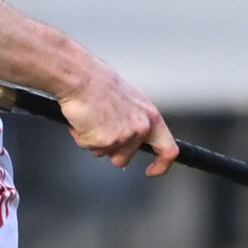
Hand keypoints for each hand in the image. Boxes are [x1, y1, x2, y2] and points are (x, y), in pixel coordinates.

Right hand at [58, 69, 178, 176]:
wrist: (80, 77)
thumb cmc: (97, 81)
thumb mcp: (127, 99)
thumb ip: (133, 118)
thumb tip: (127, 130)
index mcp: (150, 116)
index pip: (168, 149)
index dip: (162, 165)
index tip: (153, 170)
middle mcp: (140, 128)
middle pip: (124, 157)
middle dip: (109, 149)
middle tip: (99, 130)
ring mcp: (123, 137)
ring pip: (103, 153)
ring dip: (93, 140)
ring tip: (89, 117)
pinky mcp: (104, 141)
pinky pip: (86, 146)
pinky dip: (80, 135)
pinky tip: (81, 118)